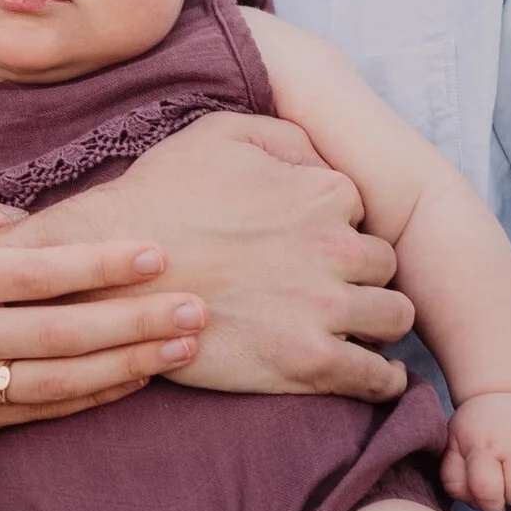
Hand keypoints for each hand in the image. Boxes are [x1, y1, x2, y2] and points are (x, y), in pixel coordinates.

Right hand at [0, 177, 207, 467]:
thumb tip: (16, 216)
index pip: (34, 272)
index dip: (99, 264)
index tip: (154, 253)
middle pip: (63, 331)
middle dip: (137, 320)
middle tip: (198, 305)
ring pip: (62, 379)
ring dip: (130, 364)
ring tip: (184, 345)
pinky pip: (41, 412)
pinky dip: (91, 399)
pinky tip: (132, 382)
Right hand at [24, 112, 413, 399]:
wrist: (115, 269)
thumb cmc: (161, 196)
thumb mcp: (220, 133)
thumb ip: (287, 136)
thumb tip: (321, 161)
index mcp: (322, 192)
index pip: (361, 211)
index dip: (337, 225)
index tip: (313, 241)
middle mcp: (337, 247)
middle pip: (384, 264)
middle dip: (362, 273)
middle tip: (331, 284)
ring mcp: (326, 307)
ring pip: (394, 317)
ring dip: (379, 320)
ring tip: (357, 327)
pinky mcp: (309, 362)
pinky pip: (376, 376)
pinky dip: (383, 378)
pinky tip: (373, 373)